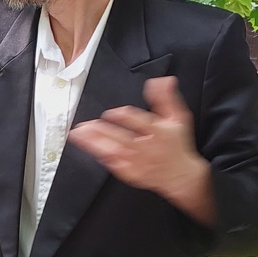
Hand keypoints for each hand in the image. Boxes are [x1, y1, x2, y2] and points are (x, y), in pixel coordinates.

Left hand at [67, 76, 215, 225]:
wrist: (179, 175)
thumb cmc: (176, 145)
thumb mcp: (178, 118)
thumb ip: (166, 98)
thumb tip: (160, 81)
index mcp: (158, 131)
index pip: (138, 122)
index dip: (122, 116)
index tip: (111, 113)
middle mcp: (145, 148)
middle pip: (120, 138)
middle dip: (101, 131)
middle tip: (85, 125)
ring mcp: (136, 162)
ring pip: (112, 151)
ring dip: (93, 143)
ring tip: (78, 134)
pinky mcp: (130, 173)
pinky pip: (112, 164)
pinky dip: (99, 155)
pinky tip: (88, 147)